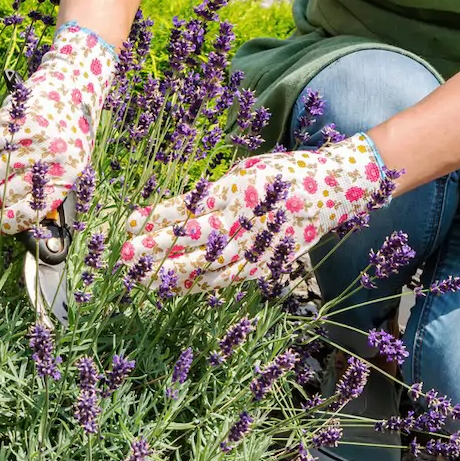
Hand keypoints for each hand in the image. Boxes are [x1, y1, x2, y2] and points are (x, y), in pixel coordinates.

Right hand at [0, 23, 116, 233]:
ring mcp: (28, 139)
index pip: (29, 214)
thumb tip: (25, 220)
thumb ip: (52, 190)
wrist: (75, 83)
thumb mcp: (75, 164)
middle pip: (3, 196)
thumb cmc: (73, 129)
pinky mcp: (11, 120)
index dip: (8, 223)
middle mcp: (48, 159)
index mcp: (66, 176)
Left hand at [120, 133, 388, 293]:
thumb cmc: (284, 175)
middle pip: (193, 238)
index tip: (129, 222)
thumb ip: (209, 194)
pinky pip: (226, 279)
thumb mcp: (244, 171)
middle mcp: (247, 220)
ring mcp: (257, 246)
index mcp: (240, 190)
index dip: (158, 216)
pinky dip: (198, 285)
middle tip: (123, 256)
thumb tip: (167, 212)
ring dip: (171, 274)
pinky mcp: (265, 264)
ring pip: (207, 265)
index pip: (191, 206)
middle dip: (156, 248)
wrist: (336, 191)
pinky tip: (174, 289)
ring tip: (140, 281)